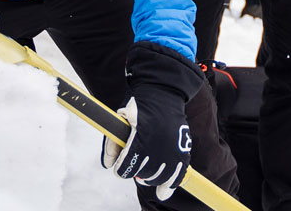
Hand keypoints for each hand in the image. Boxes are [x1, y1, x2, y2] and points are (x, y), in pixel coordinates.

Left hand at [102, 43, 201, 199]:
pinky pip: (177, 175)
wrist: (163, 95)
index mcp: (140, 138)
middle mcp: (158, 146)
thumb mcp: (120, 121)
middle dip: (136, 173)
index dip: (121, 170)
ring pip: (158, 177)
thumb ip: (112, 143)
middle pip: (143, 174)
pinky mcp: (182, 150)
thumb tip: (108, 165)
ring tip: (146, 174)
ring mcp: (172, 149)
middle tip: (134, 168)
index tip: (120, 168)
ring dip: (150, 178)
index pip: (127, 167)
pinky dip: (170, 185)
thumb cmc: (139, 108)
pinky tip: (163, 194)